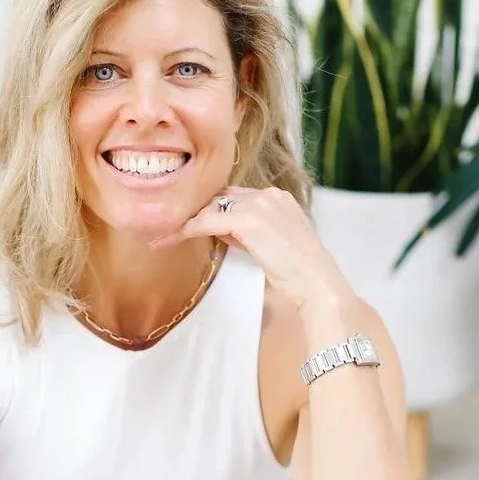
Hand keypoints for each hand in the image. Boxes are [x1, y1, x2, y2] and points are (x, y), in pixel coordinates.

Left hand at [149, 185, 351, 312]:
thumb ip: (246, 233)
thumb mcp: (271, 246)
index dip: (210, 209)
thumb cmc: (298, 275)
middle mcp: (269, 194)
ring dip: (184, 220)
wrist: (318, 285)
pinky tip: (167, 240)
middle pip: (219, 195)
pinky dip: (184, 230)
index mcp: (279, 198)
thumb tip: (217, 229)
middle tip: (167, 226)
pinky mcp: (249, 219)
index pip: (234, 195)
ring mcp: (260, 204)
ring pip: (209, 206)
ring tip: (161, 235)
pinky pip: (205, 220)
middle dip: (194, 211)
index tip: (189, 222)